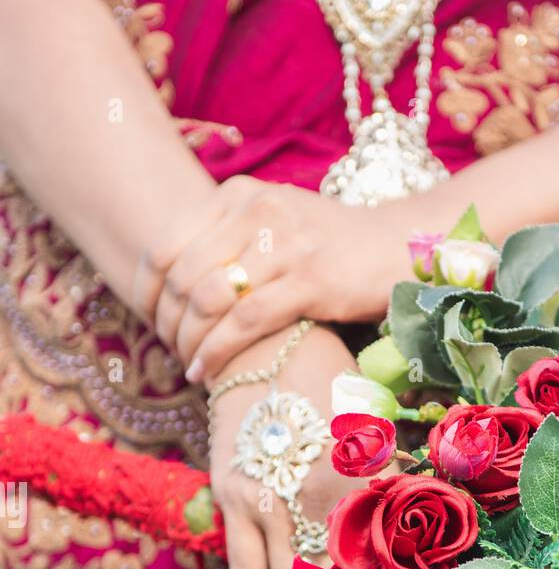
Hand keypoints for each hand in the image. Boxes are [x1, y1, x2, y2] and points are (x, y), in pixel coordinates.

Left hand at [137, 177, 413, 381]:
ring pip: (209, 300)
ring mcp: (285, 244)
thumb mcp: (273, 224)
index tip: (149, 322)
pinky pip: (245, 322)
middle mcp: (257, 210)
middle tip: (171, 354)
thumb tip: (173, 285)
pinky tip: (207, 373)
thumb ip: (228, 239)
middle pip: (183, 276)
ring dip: (190, 343)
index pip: (168, 244)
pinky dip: (217, 352)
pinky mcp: (310, 280)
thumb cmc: (332, 246)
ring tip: (190, 367)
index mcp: (239, 195)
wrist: (399, 246)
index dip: (148, 291)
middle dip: (168, 324)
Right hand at [209, 322, 366, 568]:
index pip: (371, 557)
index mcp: (354, 477)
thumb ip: (384, 474)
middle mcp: (308, 496)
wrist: (260, 343)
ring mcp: (264, 500)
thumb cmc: (327, 378)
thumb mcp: (369, 420)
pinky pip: (243, 567)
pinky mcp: (229, 498)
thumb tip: (408, 515)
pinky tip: (273, 558)